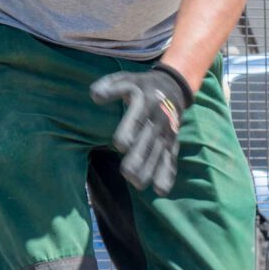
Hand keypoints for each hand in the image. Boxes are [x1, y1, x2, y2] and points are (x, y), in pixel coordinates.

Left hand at [90, 64, 191, 195]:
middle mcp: (158, 119)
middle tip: (127, 174)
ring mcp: (166, 133)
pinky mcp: (172, 143)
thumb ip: (110, 86)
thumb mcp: (126, 79)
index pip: (137, 118)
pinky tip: (160, 191)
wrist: (173, 88)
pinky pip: (171, 159)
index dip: (130, 131)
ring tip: (138, 184)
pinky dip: (167, 175)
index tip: (121, 145)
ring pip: (159, 153)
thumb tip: (95, 95)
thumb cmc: (141, 86)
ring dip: (151, 170)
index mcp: (145, 102)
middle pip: (148, 141)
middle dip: (139, 158)